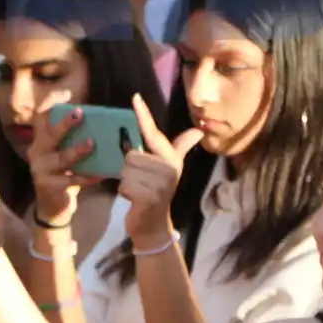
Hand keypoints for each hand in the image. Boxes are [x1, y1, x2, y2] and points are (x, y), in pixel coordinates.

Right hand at [27, 93, 100, 225]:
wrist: (53, 204)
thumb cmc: (63, 172)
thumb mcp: (64, 151)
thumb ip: (74, 137)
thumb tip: (101, 120)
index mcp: (42, 139)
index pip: (42, 118)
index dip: (50, 105)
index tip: (64, 94)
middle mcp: (37, 151)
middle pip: (49, 134)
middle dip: (65, 124)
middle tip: (80, 113)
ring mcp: (41, 169)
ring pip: (59, 158)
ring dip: (76, 151)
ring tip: (91, 144)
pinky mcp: (48, 185)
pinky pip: (70, 180)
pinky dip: (86, 177)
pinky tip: (100, 175)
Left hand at [119, 94, 202, 248]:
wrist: (154, 225)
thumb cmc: (158, 192)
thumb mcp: (170, 169)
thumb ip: (181, 147)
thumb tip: (198, 131)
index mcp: (170, 158)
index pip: (154, 133)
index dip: (143, 115)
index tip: (135, 97)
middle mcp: (168, 169)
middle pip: (132, 156)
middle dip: (130, 170)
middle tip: (140, 181)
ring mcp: (160, 184)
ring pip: (126, 170)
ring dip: (126, 182)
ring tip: (138, 190)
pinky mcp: (149, 198)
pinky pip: (124, 185)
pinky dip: (124, 193)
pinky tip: (135, 200)